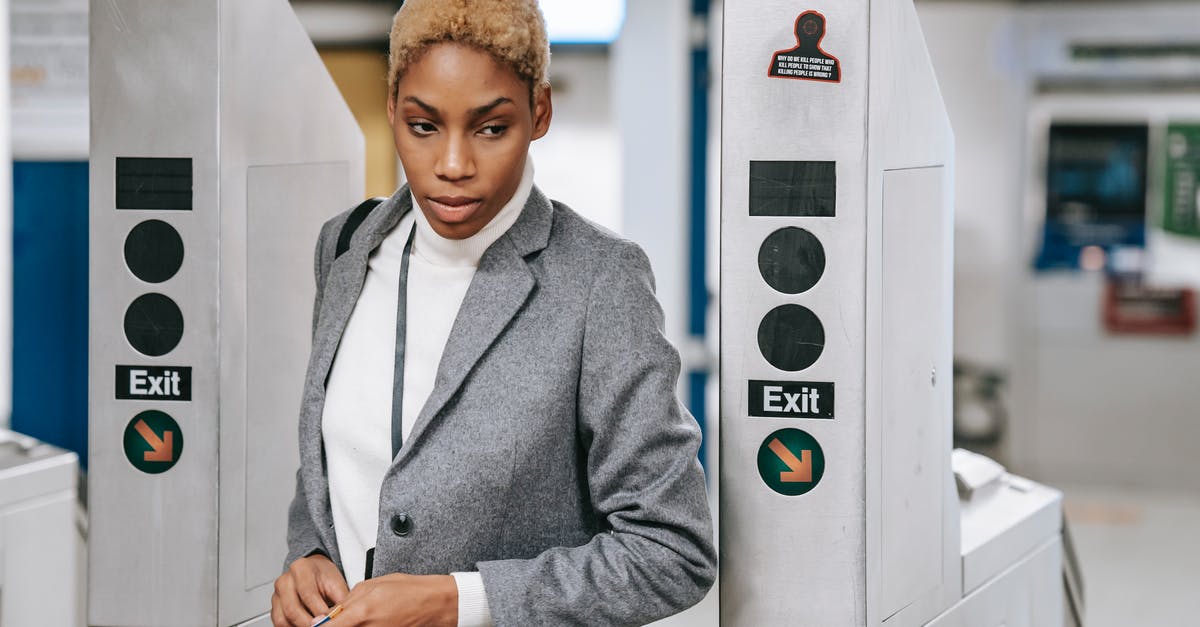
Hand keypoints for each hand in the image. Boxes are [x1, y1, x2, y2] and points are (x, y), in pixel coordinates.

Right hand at [271, 553, 349, 626]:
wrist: (314, 572)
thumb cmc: (324, 577)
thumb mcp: (337, 583)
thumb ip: (340, 600)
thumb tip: (341, 617)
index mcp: (301, 568)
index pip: (308, 594)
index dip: (319, 611)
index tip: (329, 619)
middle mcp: (285, 580)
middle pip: (292, 609)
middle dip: (308, 623)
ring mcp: (277, 594)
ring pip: (282, 619)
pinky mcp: (275, 607)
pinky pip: (279, 623)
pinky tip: (304, 626)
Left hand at [330, 573, 457, 626]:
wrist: (434, 604)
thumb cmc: (409, 591)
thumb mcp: (373, 585)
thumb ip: (346, 601)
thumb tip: (327, 615)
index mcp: (361, 612)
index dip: (319, 626)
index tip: (316, 624)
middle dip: (334, 625)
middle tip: (336, 620)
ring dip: (349, 626)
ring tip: (360, 617)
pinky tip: (367, 622)